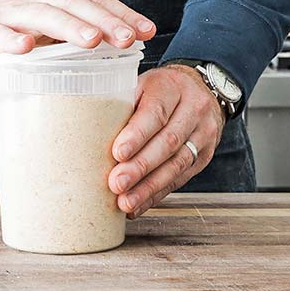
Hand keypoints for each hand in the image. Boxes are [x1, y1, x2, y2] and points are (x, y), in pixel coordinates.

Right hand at [0, 0, 155, 62]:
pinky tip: (25, 47)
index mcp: (52, 4)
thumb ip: (65, 44)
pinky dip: (10, 39)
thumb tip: (107, 70)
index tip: (148, 30)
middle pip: (73, 5)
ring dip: (67, 26)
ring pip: (40, 14)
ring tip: (92, 41)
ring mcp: (6, 13)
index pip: (92, 2)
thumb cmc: (3, 29)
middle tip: (128, 38)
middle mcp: (34, 2)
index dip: (120, 13)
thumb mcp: (39, 33)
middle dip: (103, 20)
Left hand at [108, 65, 225, 218]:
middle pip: (167, 142)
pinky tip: (138, 204)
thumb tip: (86, 135)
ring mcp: (203, 134)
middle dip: (140, 167)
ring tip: (126, 202)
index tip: (118, 153)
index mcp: (171, 87)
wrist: (198, 90)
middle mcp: (193, 109)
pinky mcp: (203, 156)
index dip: (137, 135)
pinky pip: (180, 178)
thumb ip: (121, 105)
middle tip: (117, 183)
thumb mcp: (140, 86)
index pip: (156, 112)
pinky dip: (156, 194)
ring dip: (148, 187)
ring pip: (176, 164)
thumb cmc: (157, 91)